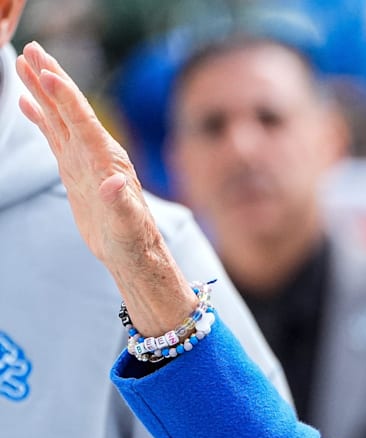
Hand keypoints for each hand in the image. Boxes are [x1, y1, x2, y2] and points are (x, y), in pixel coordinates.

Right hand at [16, 41, 196, 334]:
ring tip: (24, 62)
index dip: (65, 95)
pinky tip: (26, 101)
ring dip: (43, 89)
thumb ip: (120, 203)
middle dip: (52, 78)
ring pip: (59, 116)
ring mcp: (85, 159)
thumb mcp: (127, 224)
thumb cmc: (132, 240)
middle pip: (70, 108)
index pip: (83, 120)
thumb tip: (114, 183)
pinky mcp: (75, 169)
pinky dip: (40, 115)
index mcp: (108, 160)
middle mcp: (97, 153)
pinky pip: (54, 135)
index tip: (46, 70)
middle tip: (32, 49)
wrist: (132, 252)